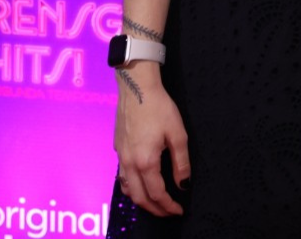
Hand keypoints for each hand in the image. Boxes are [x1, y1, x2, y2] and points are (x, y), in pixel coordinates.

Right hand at [114, 63, 189, 216]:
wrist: (136, 88)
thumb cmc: (159, 108)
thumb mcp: (178, 134)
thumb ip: (181, 162)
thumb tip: (183, 184)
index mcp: (145, 162)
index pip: (156, 194)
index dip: (168, 206)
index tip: (179, 210)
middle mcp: (129, 163)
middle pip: (139, 198)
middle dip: (154, 209)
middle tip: (169, 212)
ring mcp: (120, 157)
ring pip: (127, 189)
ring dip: (141, 200)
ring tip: (156, 203)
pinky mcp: (117, 149)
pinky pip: (122, 177)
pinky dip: (132, 188)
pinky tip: (141, 184)